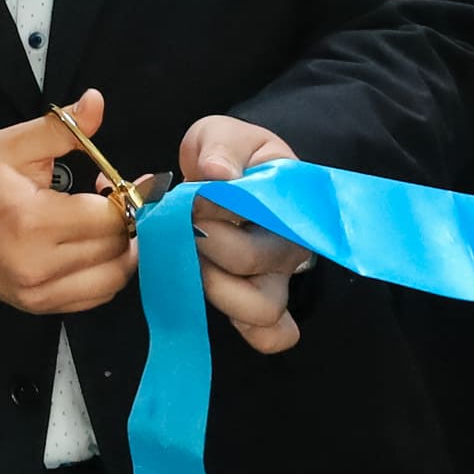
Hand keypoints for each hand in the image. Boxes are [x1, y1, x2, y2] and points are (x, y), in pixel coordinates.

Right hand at [0, 91, 138, 316]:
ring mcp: (37, 293)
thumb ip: (62, 127)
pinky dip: (104, 274)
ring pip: (112, 280)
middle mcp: (37, 266)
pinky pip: (93, 297)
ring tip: (101, 225)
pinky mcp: (35, 306)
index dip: (123, 197)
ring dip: (120, 251)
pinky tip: (90, 248)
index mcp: (33, 221)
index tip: (112, 180)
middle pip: (116, 250)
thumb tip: (97, 102)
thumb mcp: (11, 144)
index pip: (109, 219)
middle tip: (105, 197)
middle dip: (123, 221)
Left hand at [182, 116, 314, 355]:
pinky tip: (211, 296)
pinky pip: (269, 337)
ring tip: (192, 261)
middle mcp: (289, 247)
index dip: (217, 210)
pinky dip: (241, 327)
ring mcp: (276, 280)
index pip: (265, 217)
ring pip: (263, 313)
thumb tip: (217, 173)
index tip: (194, 195)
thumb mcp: (222, 136)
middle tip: (184, 227)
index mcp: (288, 203)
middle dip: (203, 244)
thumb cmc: (229, 158)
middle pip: (251, 265)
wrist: (226, 177)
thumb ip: (220, 148)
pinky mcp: (258, 305)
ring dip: (215, 288)